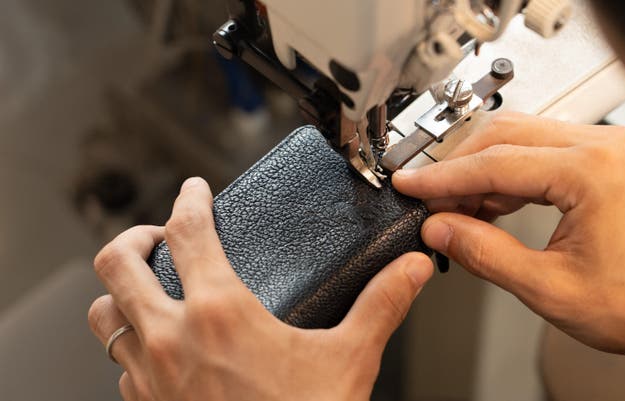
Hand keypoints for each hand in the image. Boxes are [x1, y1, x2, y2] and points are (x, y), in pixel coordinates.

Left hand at [88, 177, 432, 400]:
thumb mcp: (347, 358)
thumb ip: (379, 305)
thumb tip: (407, 270)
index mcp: (219, 313)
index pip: (188, 232)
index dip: (189, 200)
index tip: (194, 191)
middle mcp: (170, 338)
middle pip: (116, 264)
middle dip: (132, 238)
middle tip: (156, 235)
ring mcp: (149, 376)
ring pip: (103, 315)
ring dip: (119, 292)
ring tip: (145, 285)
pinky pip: (119, 364)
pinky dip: (131, 344)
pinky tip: (159, 348)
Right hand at [393, 112, 624, 379]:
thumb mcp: (548, 287)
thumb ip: (484, 252)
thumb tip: (440, 228)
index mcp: (592, 172)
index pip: (495, 163)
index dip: (442, 177)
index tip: (411, 184)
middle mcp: (603, 147)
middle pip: (503, 134)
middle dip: (458, 166)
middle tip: (428, 198)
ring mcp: (606, 148)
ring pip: (520, 137)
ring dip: (481, 169)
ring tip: (454, 207)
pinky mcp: (604, 159)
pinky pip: (541, 151)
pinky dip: (507, 173)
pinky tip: (489, 203)